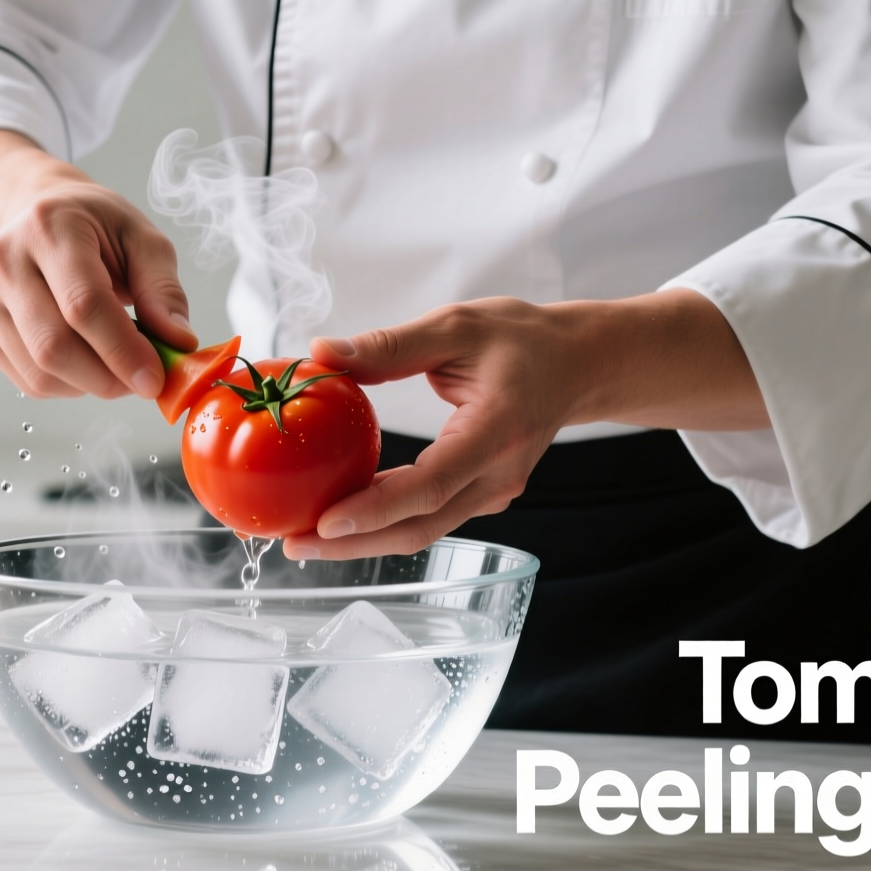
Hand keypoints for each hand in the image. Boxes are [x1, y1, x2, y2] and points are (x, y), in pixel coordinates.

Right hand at [0, 130, 197, 397]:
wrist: (36, 215)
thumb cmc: (93, 226)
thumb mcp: (141, 239)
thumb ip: (163, 290)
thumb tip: (178, 342)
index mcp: (49, 229)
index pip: (82, 304)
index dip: (122, 350)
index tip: (155, 379)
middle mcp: (6, 262)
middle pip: (54, 346)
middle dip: (108, 378)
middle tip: (143, 380)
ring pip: (40, 372)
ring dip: (91, 385)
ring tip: (118, 365)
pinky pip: (29, 381)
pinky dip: (69, 386)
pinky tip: (88, 363)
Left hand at [282, 291, 767, 560]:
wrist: (577, 366)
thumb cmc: (521, 341)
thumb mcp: (455, 326)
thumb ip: (388, 345)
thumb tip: (320, 353)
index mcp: (496, 432)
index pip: (431, 484)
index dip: (376, 509)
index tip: (326, 521)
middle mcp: (497, 475)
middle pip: (420, 525)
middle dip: (353, 543)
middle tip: (294, 543)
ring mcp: (492, 492)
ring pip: (422, 530)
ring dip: (363, 540)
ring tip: (304, 539)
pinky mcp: (481, 495)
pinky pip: (428, 516)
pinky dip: (384, 521)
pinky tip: (341, 516)